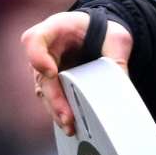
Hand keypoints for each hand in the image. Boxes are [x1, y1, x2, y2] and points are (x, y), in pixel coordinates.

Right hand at [20, 10, 131, 133]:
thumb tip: (121, 86)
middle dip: (54, 98)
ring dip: (56, 110)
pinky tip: (71, 125)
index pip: (34, 40)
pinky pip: (52, 99)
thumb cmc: (103, 29)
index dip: (37, 57)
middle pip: (40, 75)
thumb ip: (117, 58)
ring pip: (44, 92)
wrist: (100, 33)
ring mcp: (45, 68)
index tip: (52, 72)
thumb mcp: (116, 38)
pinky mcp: (53, 84)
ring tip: (70, 126)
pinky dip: (60, 112)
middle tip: (67, 116)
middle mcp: (44, 50)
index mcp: (55, 28)